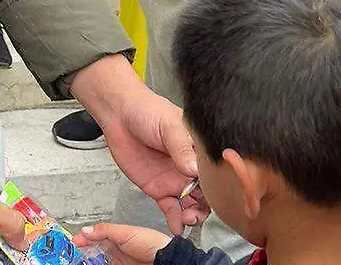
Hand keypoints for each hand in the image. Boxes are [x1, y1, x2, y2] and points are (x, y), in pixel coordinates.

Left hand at [70, 57, 209, 234]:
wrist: (120, 115)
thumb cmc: (148, 112)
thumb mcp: (168, 126)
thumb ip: (181, 147)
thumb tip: (194, 170)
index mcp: (199, 151)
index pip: (216, 172)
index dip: (220, 186)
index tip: (220, 196)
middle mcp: (191, 168)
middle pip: (208, 193)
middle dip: (208, 206)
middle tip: (200, 211)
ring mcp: (176, 180)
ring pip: (191, 204)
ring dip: (194, 215)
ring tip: (188, 219)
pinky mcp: (158, 189)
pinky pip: (170, 209)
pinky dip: (174, 220)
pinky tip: (177, 227)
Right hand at [73, 223, 171, 264]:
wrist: (164, 260)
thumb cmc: (150, 242)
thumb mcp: (125, 232)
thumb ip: (105, 230)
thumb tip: (86, 230)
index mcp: (115, 236)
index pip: (94, 237)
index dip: (83, 239)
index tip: (73, 243)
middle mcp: (114, 249)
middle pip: (92, 251)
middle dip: (82, 253)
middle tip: (73, 255)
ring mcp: (116, 261)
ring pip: (97, 261)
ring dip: (88, 260)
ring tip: (79, 260)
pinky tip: (91, 263)